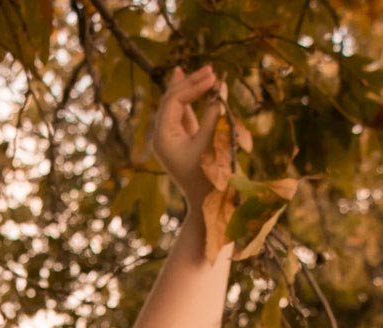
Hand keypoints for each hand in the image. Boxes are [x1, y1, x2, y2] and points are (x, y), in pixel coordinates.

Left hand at [151, 62, 226, 210]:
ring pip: (177, 105)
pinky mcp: (182, 140)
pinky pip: (184, 114)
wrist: (206, 203)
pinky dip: (191, 100)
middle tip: (210, 69)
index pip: (174, 103)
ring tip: (203, 72)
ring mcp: (171, 137)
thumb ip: (214, 115)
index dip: (193, 87)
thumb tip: (219, 87)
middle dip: (190, 83)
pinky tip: (193, 84)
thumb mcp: (211, 143)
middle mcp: (162, 135)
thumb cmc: (208, 177)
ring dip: (190, 88)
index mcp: (163, 137)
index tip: (213, 78)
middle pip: (172, 100)